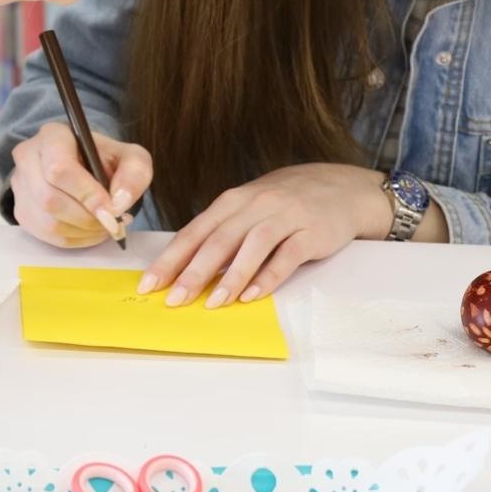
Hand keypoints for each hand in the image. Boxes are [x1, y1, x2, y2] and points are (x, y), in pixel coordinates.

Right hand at [9, 121, 153, 247]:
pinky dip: (74, 239)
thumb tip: (119, 203)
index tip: (112, 211)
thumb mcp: (130, 157)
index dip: (87, 195)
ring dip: (82, 232)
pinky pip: (46, 236)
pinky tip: (90, 230)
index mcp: (53, 136)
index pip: (59, 169)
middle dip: (87, 218)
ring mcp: (20, 186)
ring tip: (104, 225)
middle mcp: (28, 157)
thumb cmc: (104, 160)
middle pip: (50, 199)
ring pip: (47, 222)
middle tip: (112, 222)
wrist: (83, 165)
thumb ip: (134, 173)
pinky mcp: (21, 210)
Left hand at [137, 163, 416, 306]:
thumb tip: (186, 269)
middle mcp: (254, 206)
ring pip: (251, 247)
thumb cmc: (284, 203)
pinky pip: (286, 257)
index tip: (149, 284)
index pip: (194, 232)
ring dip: (230, 277)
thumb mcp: (248, 209)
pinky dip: (268, 277)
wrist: (340, 188)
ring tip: (212, 303)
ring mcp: (284, 217)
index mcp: (232, 202)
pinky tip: (252, 296)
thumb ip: (221, 234)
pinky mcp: (311, 232)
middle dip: (192, 271)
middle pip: (218, 240)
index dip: (171, 258)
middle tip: (173, 299)